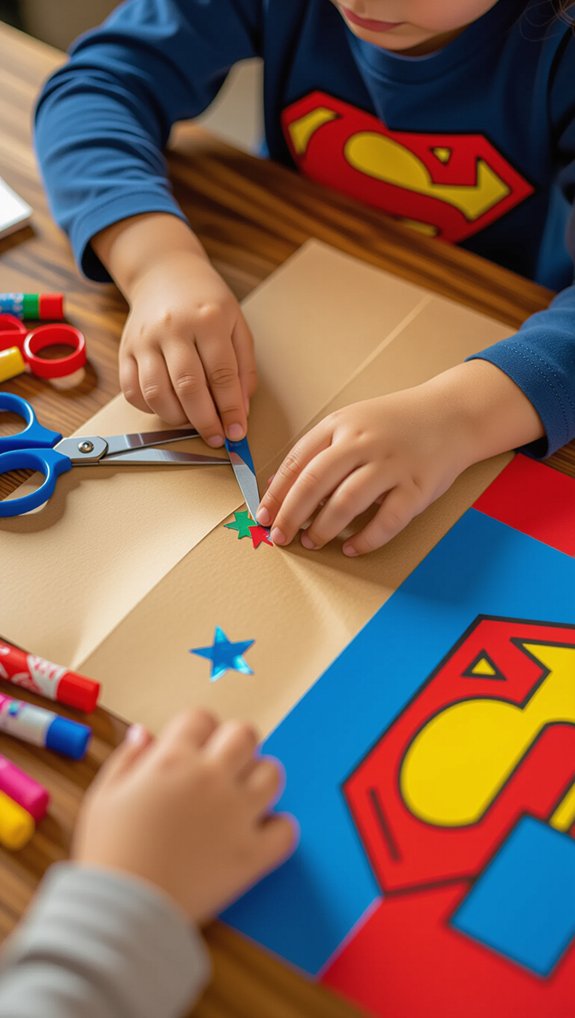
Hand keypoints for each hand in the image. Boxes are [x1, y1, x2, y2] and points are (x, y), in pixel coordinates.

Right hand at [72, 710, 296, 922]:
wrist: (122, 913)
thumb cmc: (109, 854)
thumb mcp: (105, 797)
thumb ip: (128, 759)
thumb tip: (145, 734)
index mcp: (172, 760)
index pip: (202, 718)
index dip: (196, 730)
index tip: (190, 748)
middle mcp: (211, 778)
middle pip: (244, 735)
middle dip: (233, 745)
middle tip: (221, 768)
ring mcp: (237, 815)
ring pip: (272, 774)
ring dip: (259, 781)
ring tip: (240, 799)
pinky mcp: (252, 854)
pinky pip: (286, 829)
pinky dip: (276, 830)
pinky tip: (256, 835)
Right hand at [119, 250, 256, 445]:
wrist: (166, 274)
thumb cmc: (206, 303)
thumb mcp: (237, 326)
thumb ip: (243, 368)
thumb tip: (240, 411)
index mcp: (208, 320)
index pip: (222, 374)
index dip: (230, 409)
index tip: (238, 431)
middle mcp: (173, 328)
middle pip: (188, 387)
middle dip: (205, 421)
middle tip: (217, 437)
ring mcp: (145, 339)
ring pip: (156, 393)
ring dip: (177, 419)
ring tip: (193, 423)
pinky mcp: (125, 350)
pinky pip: (132, 392)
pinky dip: (151, 410)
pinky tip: (169, 409)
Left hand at [256, 361, 543, 555]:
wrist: (452, 415)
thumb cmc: (395, 423)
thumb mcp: (352, 422)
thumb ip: (319, 450)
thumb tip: (281, 487)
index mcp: (341, 425)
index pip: (298, 461)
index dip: (277, 492)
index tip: (263, 515)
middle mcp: (364, 443)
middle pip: (315, 482)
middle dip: (291, 514)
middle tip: (280, 536)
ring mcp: (392, 465)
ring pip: (346, 502)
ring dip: (323, 527)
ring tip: (312, 541)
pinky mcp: (417, 487)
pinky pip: (387, 520)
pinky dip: (366, 539)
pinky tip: (351, 548)